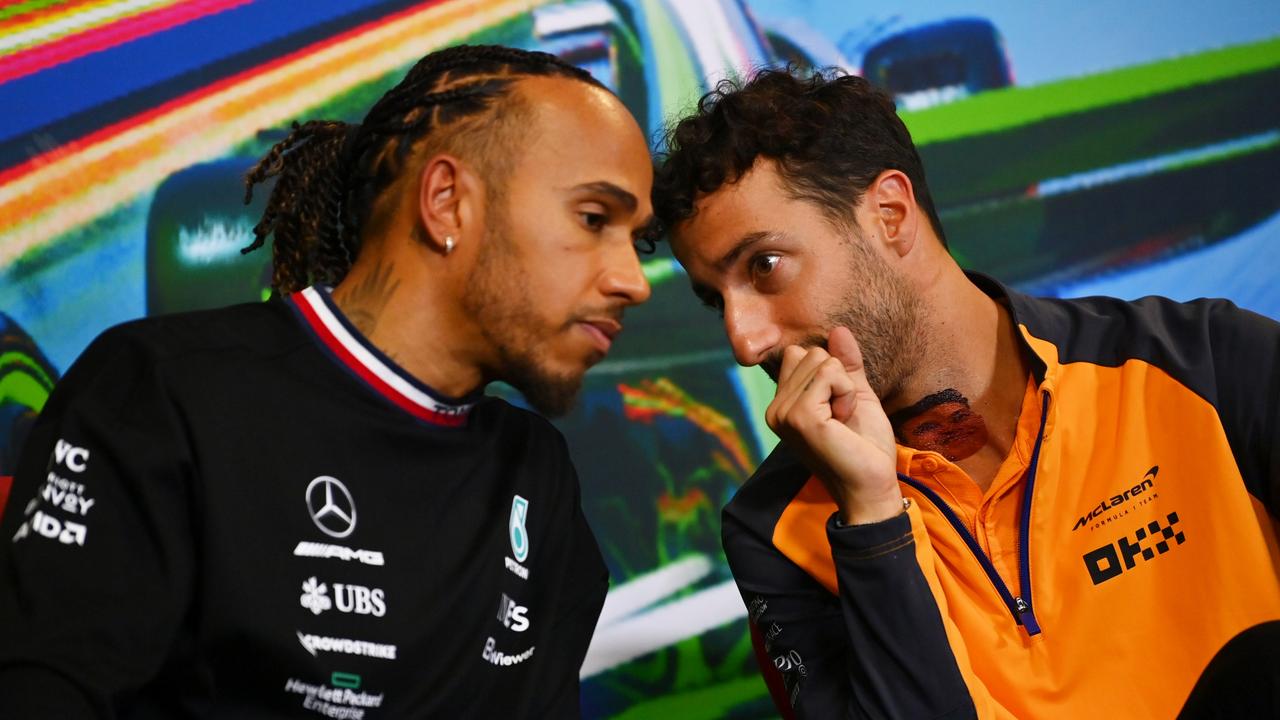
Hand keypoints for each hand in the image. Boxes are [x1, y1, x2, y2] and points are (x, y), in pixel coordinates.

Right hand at [765, 327, 902, 523]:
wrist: (871, 484)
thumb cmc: (864, 446)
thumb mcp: (855, 395)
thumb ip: (845, 364)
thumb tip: (838, 330)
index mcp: (783, 404)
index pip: (799, 355)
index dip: (829, 372)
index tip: (837, 406)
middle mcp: (776, 408)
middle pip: (810, 354)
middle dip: (838, 378)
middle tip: (841, 416)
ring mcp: (784, 412)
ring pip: (821, 361)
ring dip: (844, 387)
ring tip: (842, 419)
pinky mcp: (799, 416)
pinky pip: (830, 374)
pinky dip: (846, 393)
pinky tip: (843, 420)